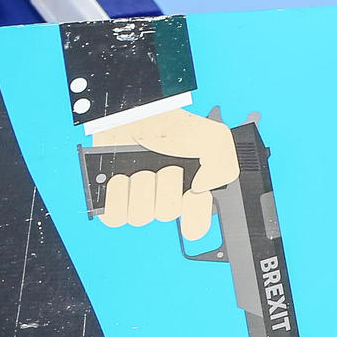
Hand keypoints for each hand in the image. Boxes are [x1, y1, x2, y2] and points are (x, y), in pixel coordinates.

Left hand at [93, 109, 239, 240]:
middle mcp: (165, 198)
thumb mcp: (213, 137)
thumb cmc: (167, 124)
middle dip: (165, 186)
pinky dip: (117, 196)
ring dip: (140, 188)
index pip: (197, 225)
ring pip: (140, 217)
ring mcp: (138, 199)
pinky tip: (121, 176)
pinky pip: (114, 217)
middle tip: (164, 165)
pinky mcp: (114, 199)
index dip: (194, 214)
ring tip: (139, 167)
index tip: (192, 192)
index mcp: (191, 191)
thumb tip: (202, 189)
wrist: (130, 111)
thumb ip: (223, 166)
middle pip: (166, 215)